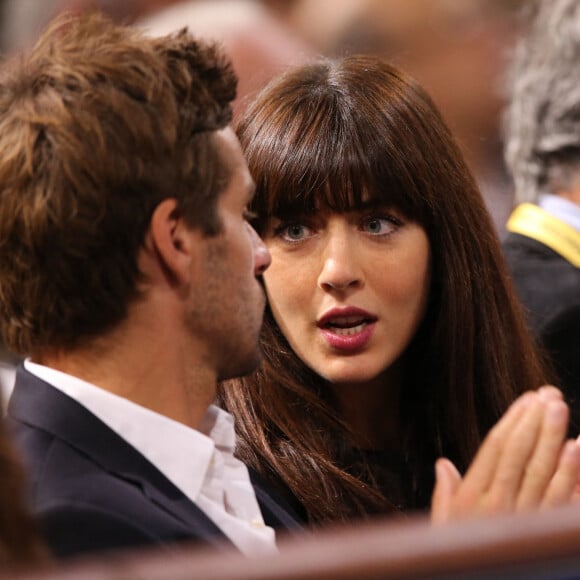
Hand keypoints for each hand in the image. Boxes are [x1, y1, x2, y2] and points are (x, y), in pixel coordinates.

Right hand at [431, 386, 579, 522]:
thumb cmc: (461, 559)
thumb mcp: (443, 526)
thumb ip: (444, 495)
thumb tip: (442, 465)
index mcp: (470, 497)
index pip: (494, 449)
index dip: (512, 420)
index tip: (527, 399)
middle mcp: (497, 504)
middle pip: (518, 453)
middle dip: (534, 420)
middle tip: (548, 393)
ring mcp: (522, 519)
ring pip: (541, 471)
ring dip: (552, 435)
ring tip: (559, 407)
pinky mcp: (542, 532)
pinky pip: (560, 499)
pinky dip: (571, 472)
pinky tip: (576, 447)